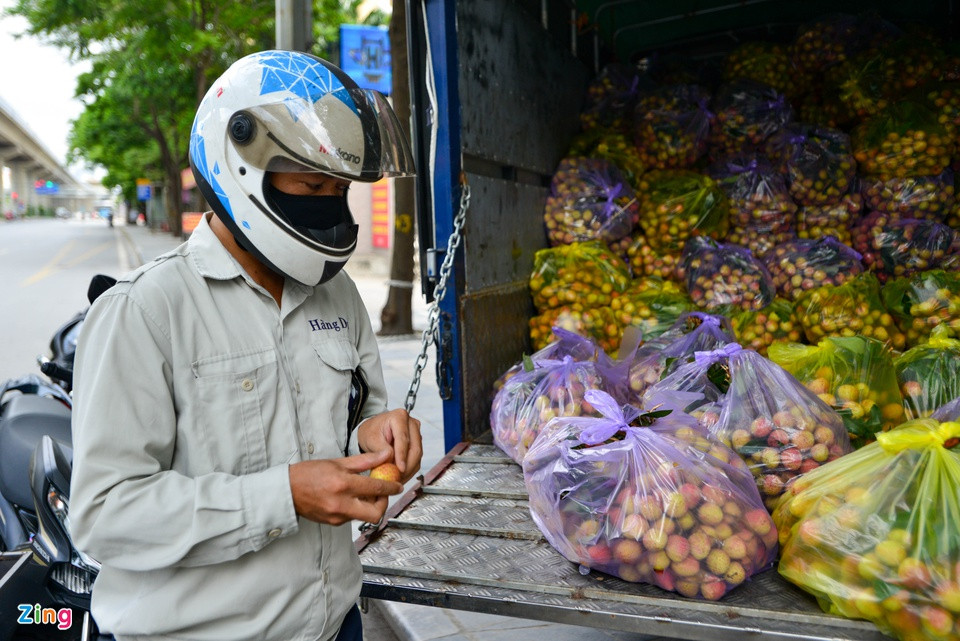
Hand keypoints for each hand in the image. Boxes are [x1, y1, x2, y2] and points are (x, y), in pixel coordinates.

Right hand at [288, 449, 403, 524]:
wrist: (286, 491)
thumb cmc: (309, 473)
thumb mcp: (338, 462)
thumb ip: (365, 460)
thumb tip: (385, 454)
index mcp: (343, 484)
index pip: (376, 488)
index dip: (391, 487)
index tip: (398, 485)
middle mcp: (341, 503)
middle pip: (375, 513)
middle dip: (384, 504)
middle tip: (382, 494)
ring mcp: (337, 516)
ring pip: (364, 516)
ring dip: (370, 506)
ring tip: (365, 494)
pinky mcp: (333, 523)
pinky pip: (353, 518)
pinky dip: (357, 509)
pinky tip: (351, 499)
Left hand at [357, 409, 422, 482]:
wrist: (374, 431)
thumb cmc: (372, 431)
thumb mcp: (371, 439)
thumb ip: (381, 449)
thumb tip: (391, 459)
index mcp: (399, 417)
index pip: (403, 439)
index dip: (402, 455)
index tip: (400, 469)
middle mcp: (411, 424)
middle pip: (415, 448)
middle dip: (407, 466)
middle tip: (398, 478)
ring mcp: (416, 434)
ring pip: (417, 456)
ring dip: (409, 470)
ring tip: (397, 480)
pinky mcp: (417, 444)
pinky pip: (416, 459)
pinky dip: (409, 470)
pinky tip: (401, 476)